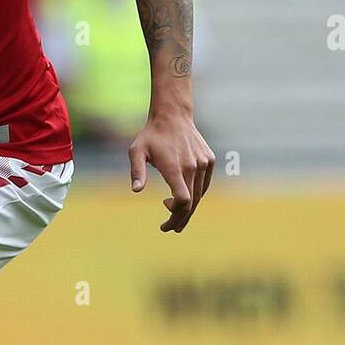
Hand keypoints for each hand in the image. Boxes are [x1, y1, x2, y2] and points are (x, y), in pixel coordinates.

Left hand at [128, 109, 214, 231]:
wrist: (173, 116)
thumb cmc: (151, 135)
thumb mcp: (137, 151)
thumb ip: (136, 171)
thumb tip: (135, 190)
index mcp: (175, 167)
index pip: (183, 200)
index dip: (175, 216)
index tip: (164, 223)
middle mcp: (193, 166)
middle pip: (192, 203)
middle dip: (181, 219)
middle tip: (170, 228)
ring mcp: (203, 163)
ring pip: (199, 195)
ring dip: (188, 209)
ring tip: (173, 212)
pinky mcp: (208, 161)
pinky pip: (204, 185)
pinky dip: (195, 195)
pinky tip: (184, 197)